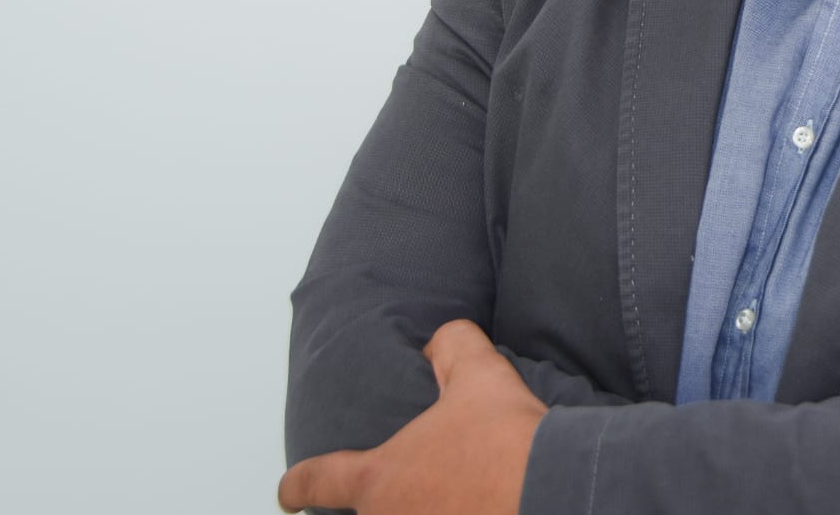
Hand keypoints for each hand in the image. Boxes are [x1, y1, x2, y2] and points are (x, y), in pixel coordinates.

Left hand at [278, 319, 547, 514]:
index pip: (317, 480)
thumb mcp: (480, 373)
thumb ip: (452, 346)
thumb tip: (440, 342)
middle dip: (377, 504)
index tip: (288, 493)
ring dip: (417, 513)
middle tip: (403, 490)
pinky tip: (475, 511)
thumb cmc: (508, 441)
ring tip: (443, 502)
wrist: (551, 493)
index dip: (297, 484)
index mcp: (379, 477)